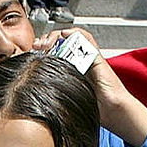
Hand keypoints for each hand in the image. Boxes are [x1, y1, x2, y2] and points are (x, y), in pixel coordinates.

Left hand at [34, 27, 146, 145]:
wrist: (114, 112)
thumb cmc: (94, 109)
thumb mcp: (67, 99)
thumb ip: (55, 93)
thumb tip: (32, 91)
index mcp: (72, 70)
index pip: (56, 51)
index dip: (43, 49)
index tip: (33, 51)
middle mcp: (80, 61)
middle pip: (62, 41)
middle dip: (47, 40)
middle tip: (37, 45)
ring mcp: (89, 58)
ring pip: (72, 37)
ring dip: (58, 35)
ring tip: (47, 41)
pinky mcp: (97, 58)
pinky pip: (86, 39)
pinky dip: (75, 34)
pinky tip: (65, 34)